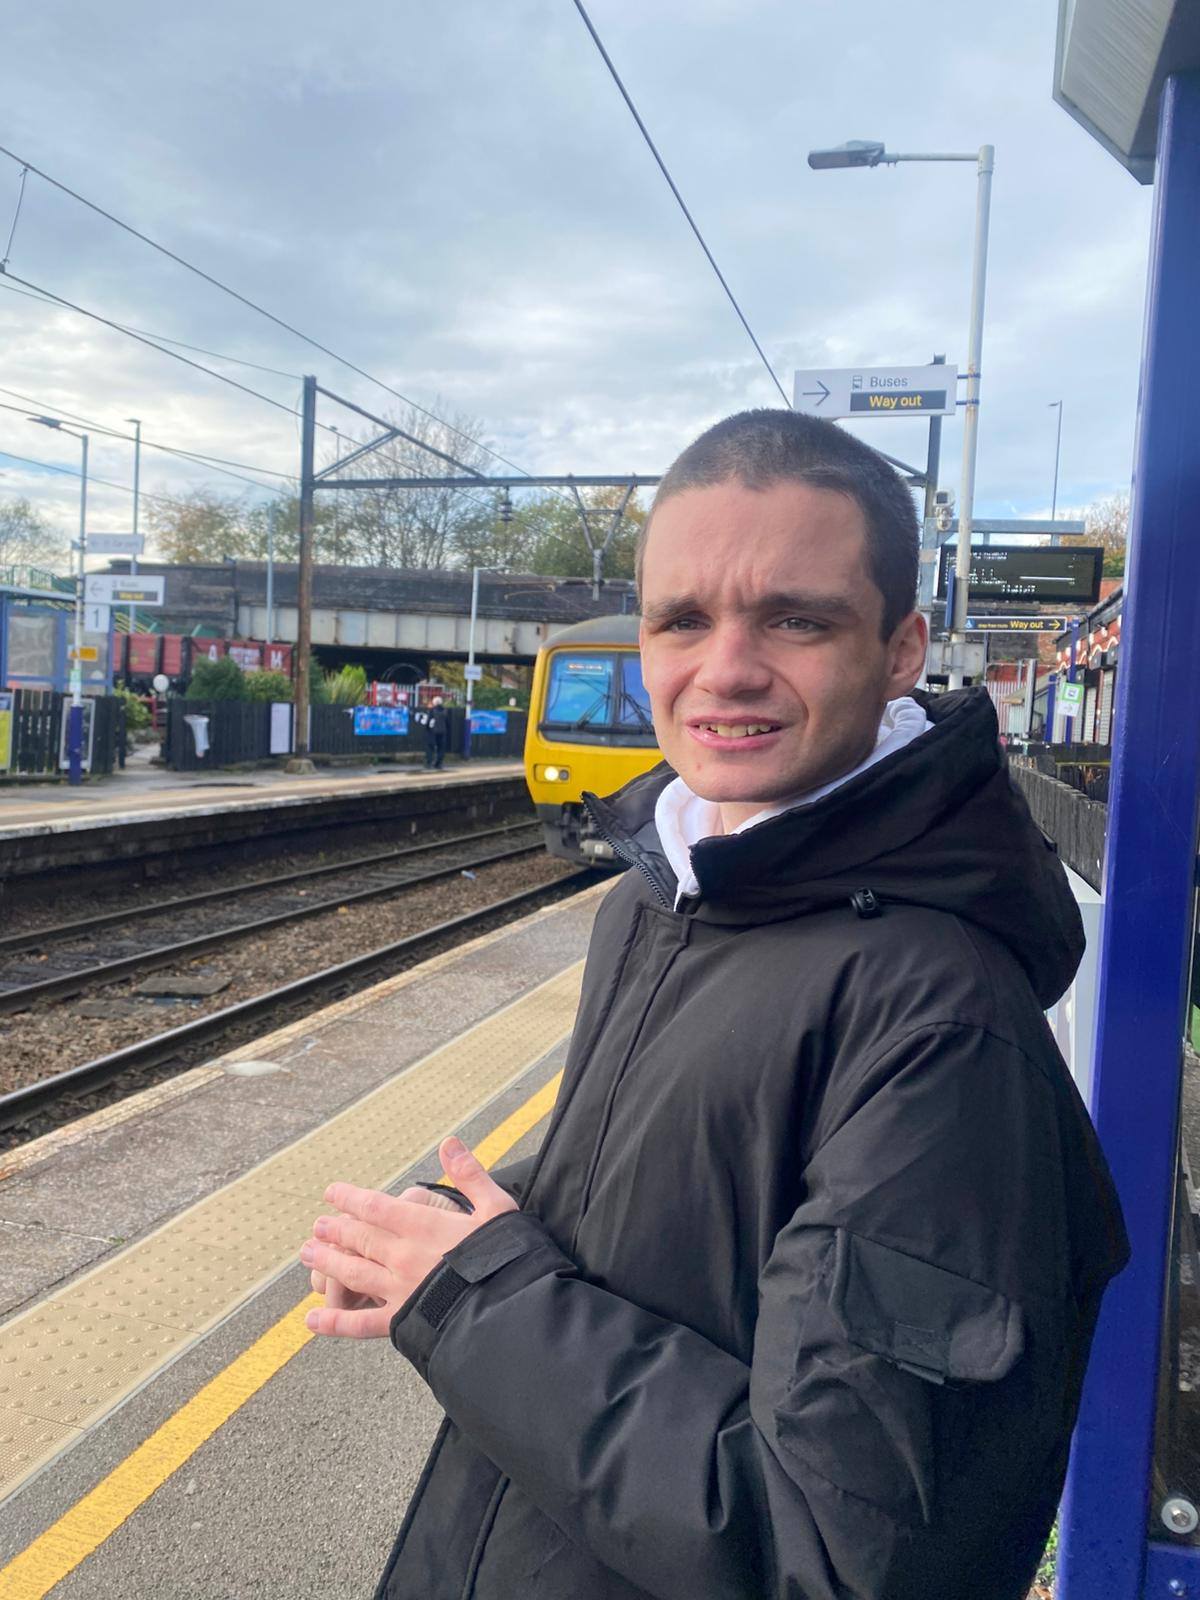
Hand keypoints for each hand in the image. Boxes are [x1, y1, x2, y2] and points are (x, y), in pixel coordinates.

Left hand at [301, 1137, 517, 1338]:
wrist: (512, 1306)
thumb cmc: (509, 1255)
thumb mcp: (496, 1207)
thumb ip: (469, 1175)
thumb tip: (448, 1142)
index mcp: (423, 1225)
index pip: (376, 1207)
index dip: (350, 1198)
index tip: (331, 1193)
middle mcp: (403, 1255)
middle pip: (359, 1238)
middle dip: (336, 1230)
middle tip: (317, 1227)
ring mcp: (398, 1288)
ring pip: (353, 1272)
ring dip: (328, 1263)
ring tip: (308, 1255)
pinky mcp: (401, 1320)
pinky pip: (361, 1322)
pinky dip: (334, 1322)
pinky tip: (312, 1320)